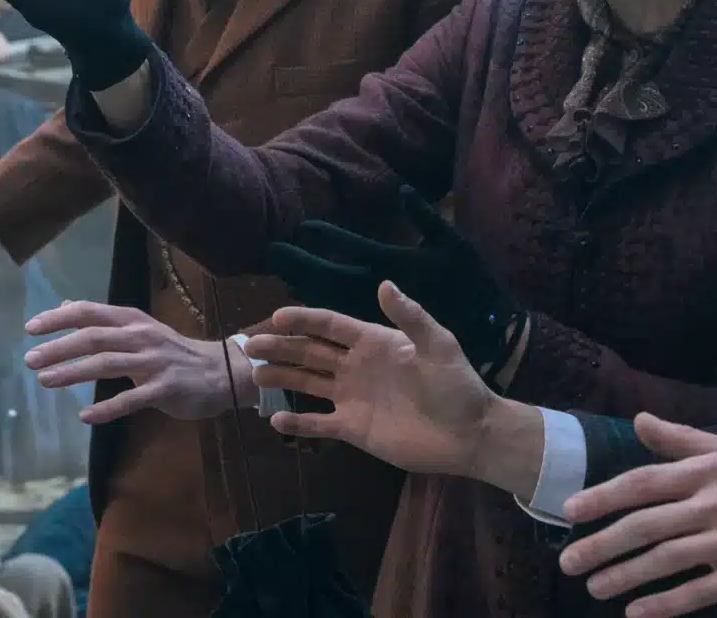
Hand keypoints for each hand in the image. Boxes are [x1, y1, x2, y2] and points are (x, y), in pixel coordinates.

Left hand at [24, 302, 251, 423]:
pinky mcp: (165, 388)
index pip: (90, 312)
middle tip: (30, 360)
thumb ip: (103, 321)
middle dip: (59, 348)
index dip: (59, 319)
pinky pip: (131, 399)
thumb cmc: (174, 352)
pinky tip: (85, 416)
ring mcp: (154, 362)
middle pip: (94, 338)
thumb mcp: (140, 329)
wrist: (222, 372)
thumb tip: (65, 306)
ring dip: (74, 372)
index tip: (30, 329)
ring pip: (107, 364)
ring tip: (46, 381)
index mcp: (133, 320)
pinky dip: (107, 408)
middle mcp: (141, 337)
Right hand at [245, 281, 541, 496]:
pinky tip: (274, 418)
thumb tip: (383, 284)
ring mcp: (354, 397)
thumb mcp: (438, 344)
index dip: (305, 320)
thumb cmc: (456, 385)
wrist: (468, 433)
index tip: (275, 317)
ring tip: (253, 374)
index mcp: (375, 342)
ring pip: (308, 383)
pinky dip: (298, 422)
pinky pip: (319, 423)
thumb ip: (410, 317)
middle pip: (311, 352)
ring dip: (282, 378)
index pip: (331, 326)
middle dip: (281, 347)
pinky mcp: (355, 428)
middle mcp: (358, 366)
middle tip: (248, 345)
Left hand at [555, 414, 716, 616]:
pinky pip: (699, 592)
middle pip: (645, 524)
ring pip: (665, 560)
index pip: (644, 482)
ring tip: (594, 587)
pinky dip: (665, 604)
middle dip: (601, 543)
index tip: (569, 511)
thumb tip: (639, 420)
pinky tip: (638, 613)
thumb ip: (685, 440)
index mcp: (712, 469)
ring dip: (624, 575)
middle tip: (568, 560)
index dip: (602, 497)